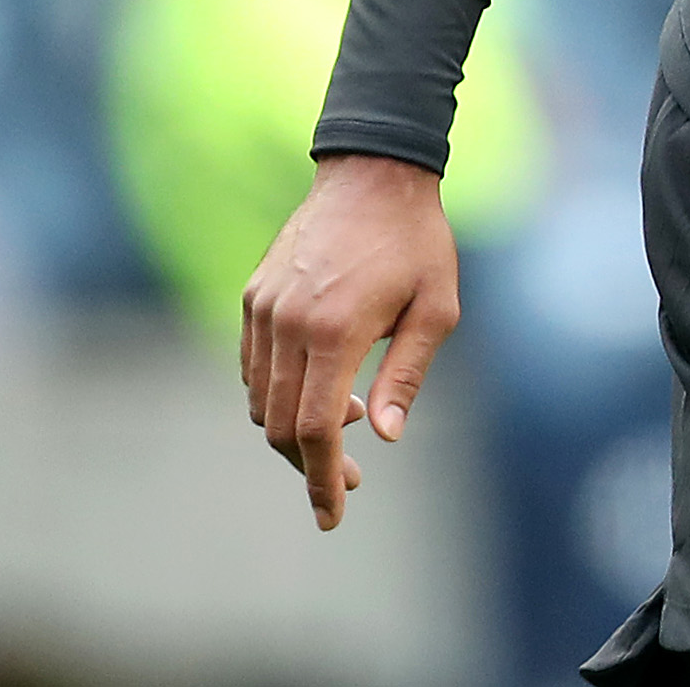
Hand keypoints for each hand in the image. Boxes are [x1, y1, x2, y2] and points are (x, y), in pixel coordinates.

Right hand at [241, 154, 461, 529]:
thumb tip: (387, 436)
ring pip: (261, 400)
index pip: (317, 428)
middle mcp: (287, 323)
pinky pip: (253, 367)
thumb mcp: (436, 308)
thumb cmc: (417, 241)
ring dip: (296, 428)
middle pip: (281, 425)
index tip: (332, 516)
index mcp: (335, 329)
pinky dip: (279, 394)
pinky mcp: (253, 296)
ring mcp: (263, 309)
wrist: (373, 173)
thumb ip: (407, 375)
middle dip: (311, 465)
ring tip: (351, 418)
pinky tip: (322, 386)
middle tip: (350, 480)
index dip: (323, 479)